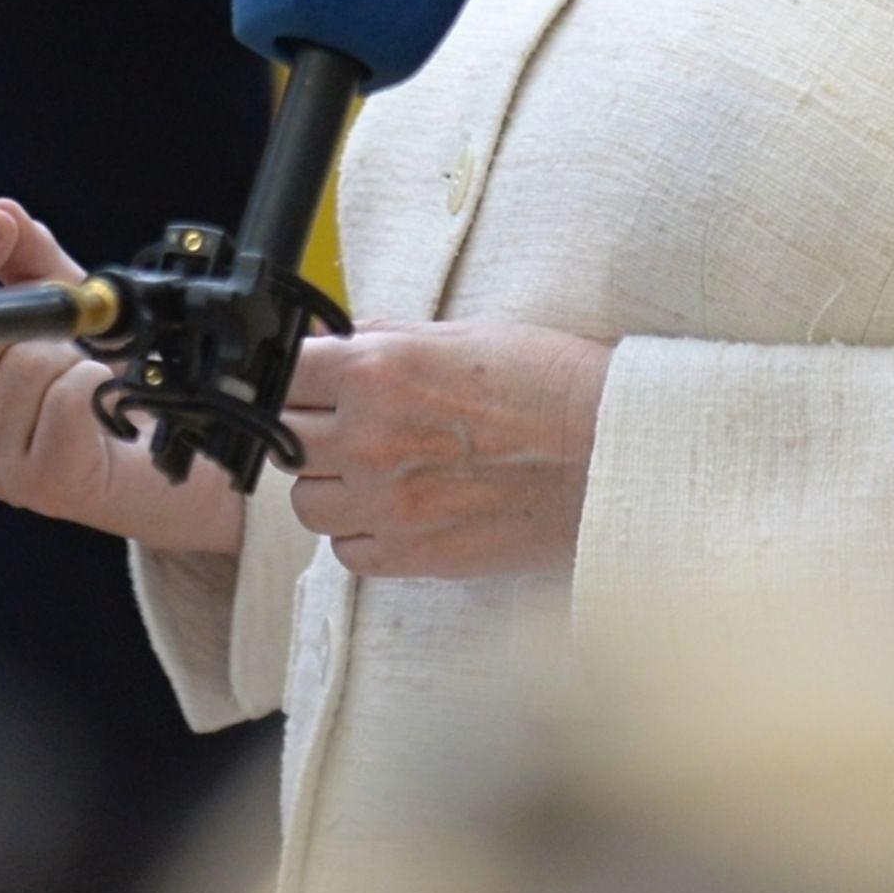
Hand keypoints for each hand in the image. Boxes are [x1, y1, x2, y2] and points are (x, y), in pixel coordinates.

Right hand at [0, 201, 240, 554]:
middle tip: (69, 333)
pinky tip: (100, 406)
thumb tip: (0, 210)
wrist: (144, 464)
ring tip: (85, 379)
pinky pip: (68, 397)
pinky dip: (97, 385)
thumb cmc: (85, 389)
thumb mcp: (53, 313)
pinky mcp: (39, 484)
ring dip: (73, 356)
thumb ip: (24, 261)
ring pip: (28, 363)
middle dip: (36, 316)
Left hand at [281, 320, 610, 579]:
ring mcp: (387, 504)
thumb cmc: (546, 384)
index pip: (283, 375)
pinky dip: (363, 533)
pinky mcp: (411, 556)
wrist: (610, 452)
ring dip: (332, 486)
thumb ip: (379, 342)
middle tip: (350, 425)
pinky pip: (346, 552)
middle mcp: (370, 439)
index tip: (304, 384)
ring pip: (307, 504)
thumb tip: (326, 345)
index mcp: (378, 372)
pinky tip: (401, 509)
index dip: (292, 379)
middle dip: (310, 430)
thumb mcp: (457, 336)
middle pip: (285, 442)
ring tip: (382, 470)